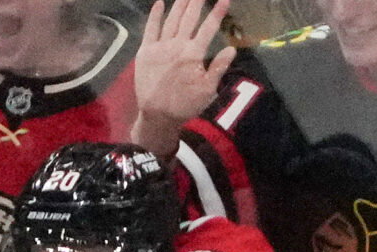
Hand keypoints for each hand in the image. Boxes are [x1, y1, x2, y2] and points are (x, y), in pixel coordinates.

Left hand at [131, 0, 235, 156]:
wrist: (157, 115)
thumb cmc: (184, 105)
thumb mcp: (207, 90)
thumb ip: (218, 67)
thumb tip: (231, 48)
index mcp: (193, 54)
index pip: (209, 28)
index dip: (217, 12)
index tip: (224, 0)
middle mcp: (177, 45)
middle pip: (189, 18)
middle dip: (197, 2)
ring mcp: (160, 46)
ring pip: (172, 19)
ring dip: (180, 4)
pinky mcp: (145, 51)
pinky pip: (150, 28)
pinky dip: (155, 15)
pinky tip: (159, 3)